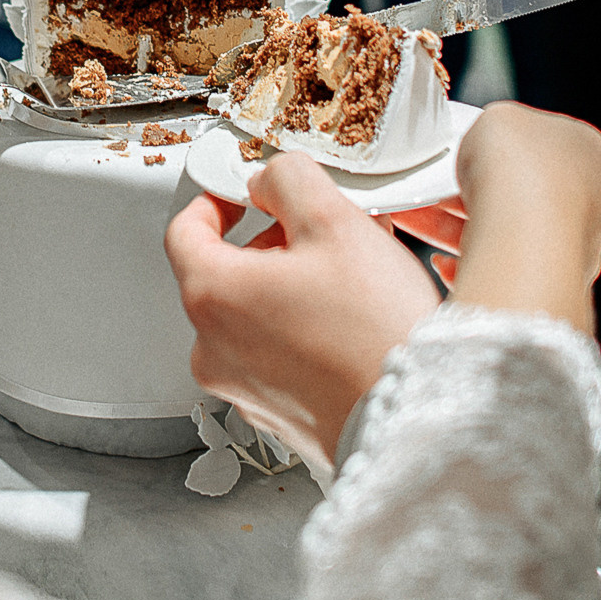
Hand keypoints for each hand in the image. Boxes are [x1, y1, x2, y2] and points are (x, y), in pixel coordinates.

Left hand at [165, 153, 441, 466]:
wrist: (416, 420)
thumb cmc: (375, 331)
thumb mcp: (333, 221)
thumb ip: (288, 181)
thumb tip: (270, 179)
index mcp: (213, 296)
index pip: (184, 232)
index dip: (214, 202)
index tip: (239, 195)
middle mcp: (214, 350)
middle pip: (226, 275)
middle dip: (272, 246)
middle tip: (321, 235)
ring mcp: (244, 389)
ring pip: (254, 317)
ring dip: (292, 288)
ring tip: (350, 281)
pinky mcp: (278, 416)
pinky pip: (277, 356)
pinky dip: (303, 331)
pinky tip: (351, 325)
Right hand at [443, 103, 600, 328]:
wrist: (523, 234)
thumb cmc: (518, 166)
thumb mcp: (498, 117)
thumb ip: (498, 126)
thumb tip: (493, 141)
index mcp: (589, 152)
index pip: (542, 144)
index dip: (499, 146)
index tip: (465, 151)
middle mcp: (590, 201)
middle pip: (519, 191)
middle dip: (468, 191)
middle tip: (431, 187)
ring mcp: (573, 244)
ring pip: (503, 231)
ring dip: (454, 227)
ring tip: (415, 218)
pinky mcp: (548, 280)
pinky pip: (500, 269)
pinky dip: (468, 265)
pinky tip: (442, 261)